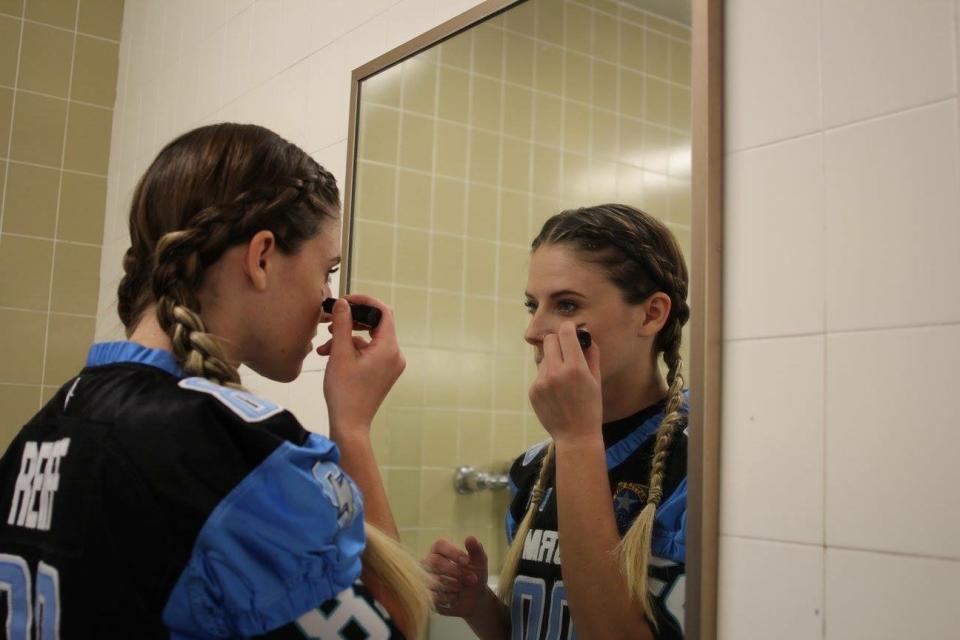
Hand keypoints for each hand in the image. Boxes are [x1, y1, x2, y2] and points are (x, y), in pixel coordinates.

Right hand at [317, 295, 404, 441]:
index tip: (346, 300)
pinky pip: (369, 352)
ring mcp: (390, 365)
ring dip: (346, 338)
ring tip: (324, 345)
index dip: (365, 301)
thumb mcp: (340, 354)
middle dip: (351, 321)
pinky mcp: (383, 372)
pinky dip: (351, 350)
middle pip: (376, 325)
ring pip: (368, 339)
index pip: (383, 312)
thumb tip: (344, 303)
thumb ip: (342, 325)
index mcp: (389, 348)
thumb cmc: (344, 393)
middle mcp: (395, 355)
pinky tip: (330, 355)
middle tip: (331, 319)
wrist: (350, 424)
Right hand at [423, 537, 490, 617]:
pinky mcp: (425, 594)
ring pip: (433, 579)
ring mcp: (424, 578)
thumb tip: (470, 538)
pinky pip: (432, 595)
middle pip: (435, 562)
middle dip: (456, 572)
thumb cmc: (473, 576)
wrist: (473, 600)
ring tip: (462, 587)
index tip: (467, 562)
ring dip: (453, 585)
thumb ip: (476, 550)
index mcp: (440, 550)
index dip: (453, 553)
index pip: (440, 545)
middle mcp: (429, 561)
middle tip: (472, 579)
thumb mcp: (479, 562)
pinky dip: (447, 597)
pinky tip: (455, 597)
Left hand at [529, 322, 602, 443]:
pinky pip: (539, 374)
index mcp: (575, 368)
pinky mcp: (533, 391)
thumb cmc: (590, 408)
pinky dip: (547, 378)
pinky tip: (556, 393)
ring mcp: (541, 382)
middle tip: (565, 351)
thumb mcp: (596, 381)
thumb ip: (591, 355)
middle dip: (558, 342)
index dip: (568, 328)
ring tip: (563, 381)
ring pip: (544, 358)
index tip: (570, 330)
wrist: (575, 436)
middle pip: (549, 340)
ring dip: (553, 362)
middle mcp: (555, 372)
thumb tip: (586, 337)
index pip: (565, 334)